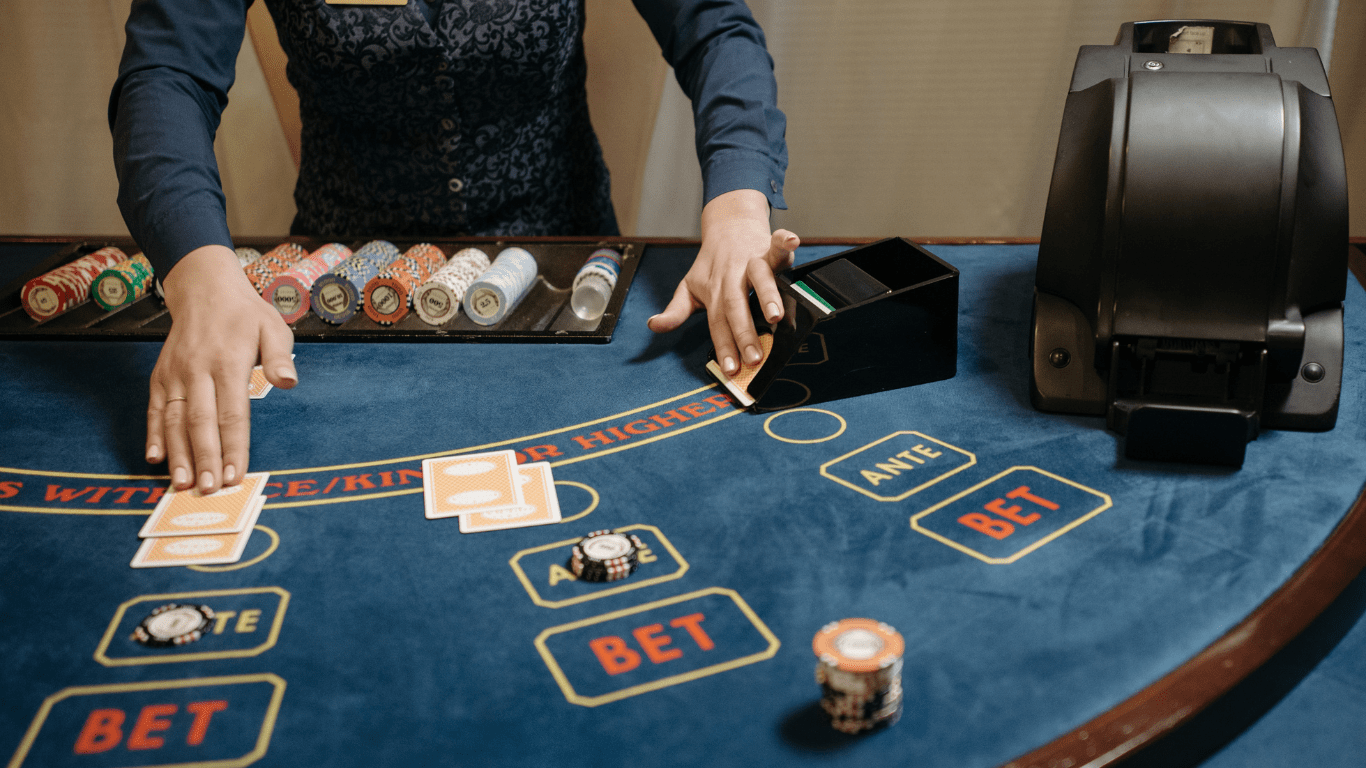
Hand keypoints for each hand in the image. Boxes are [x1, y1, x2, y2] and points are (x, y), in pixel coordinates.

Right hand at [147, 245, 295, 492]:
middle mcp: (198, 370)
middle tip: (209, 489)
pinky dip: (153, 434)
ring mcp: (175, 374)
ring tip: (182, 484)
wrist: (204, 289)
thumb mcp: (273, 327)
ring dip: (178, 454)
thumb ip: (279, 357)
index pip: (232, 414)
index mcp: (228, 362)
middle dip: (205, 458)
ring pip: (174, 420)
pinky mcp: (161, 376)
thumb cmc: (246, 314)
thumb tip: (288, 382)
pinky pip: (155, 409)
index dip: (233, 446)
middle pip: (200, 422)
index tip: (236, 474)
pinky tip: (154, 457)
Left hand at [647, 189, 799, 373]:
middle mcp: (732, 277)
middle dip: (744, 332)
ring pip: (759, 278)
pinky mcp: (767, 246)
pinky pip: (777, 244)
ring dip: (767, 295)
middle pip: (736, 305)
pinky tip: (793, 241)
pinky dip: (784, 241)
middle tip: (754, 357)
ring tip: (776, 316)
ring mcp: (750, 261)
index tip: (731, 369)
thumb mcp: (690, 286)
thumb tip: (654, 326)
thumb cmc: (713, 262)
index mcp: (713, 290)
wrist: (727, 224)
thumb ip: (675, 310)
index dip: (724, 347)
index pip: (717, 323)